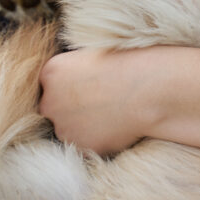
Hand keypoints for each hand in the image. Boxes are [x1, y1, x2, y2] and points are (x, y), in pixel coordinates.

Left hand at [38, 46, 199, 157]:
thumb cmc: (130, 62)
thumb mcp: (94, 52)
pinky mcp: (83, 147)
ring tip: (111, 112)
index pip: (49, 82)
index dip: (68, 84)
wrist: (150, 87)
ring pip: (68, 128)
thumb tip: (74, 75)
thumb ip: (75, 66)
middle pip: (53, 107)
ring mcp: (65, 128)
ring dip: (83, 124)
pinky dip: (98, 138)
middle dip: (69, 106)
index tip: (88, 84)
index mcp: (52, 72)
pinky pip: (86, 143)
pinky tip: (117, 125)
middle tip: (99, 100)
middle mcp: (50, 101)